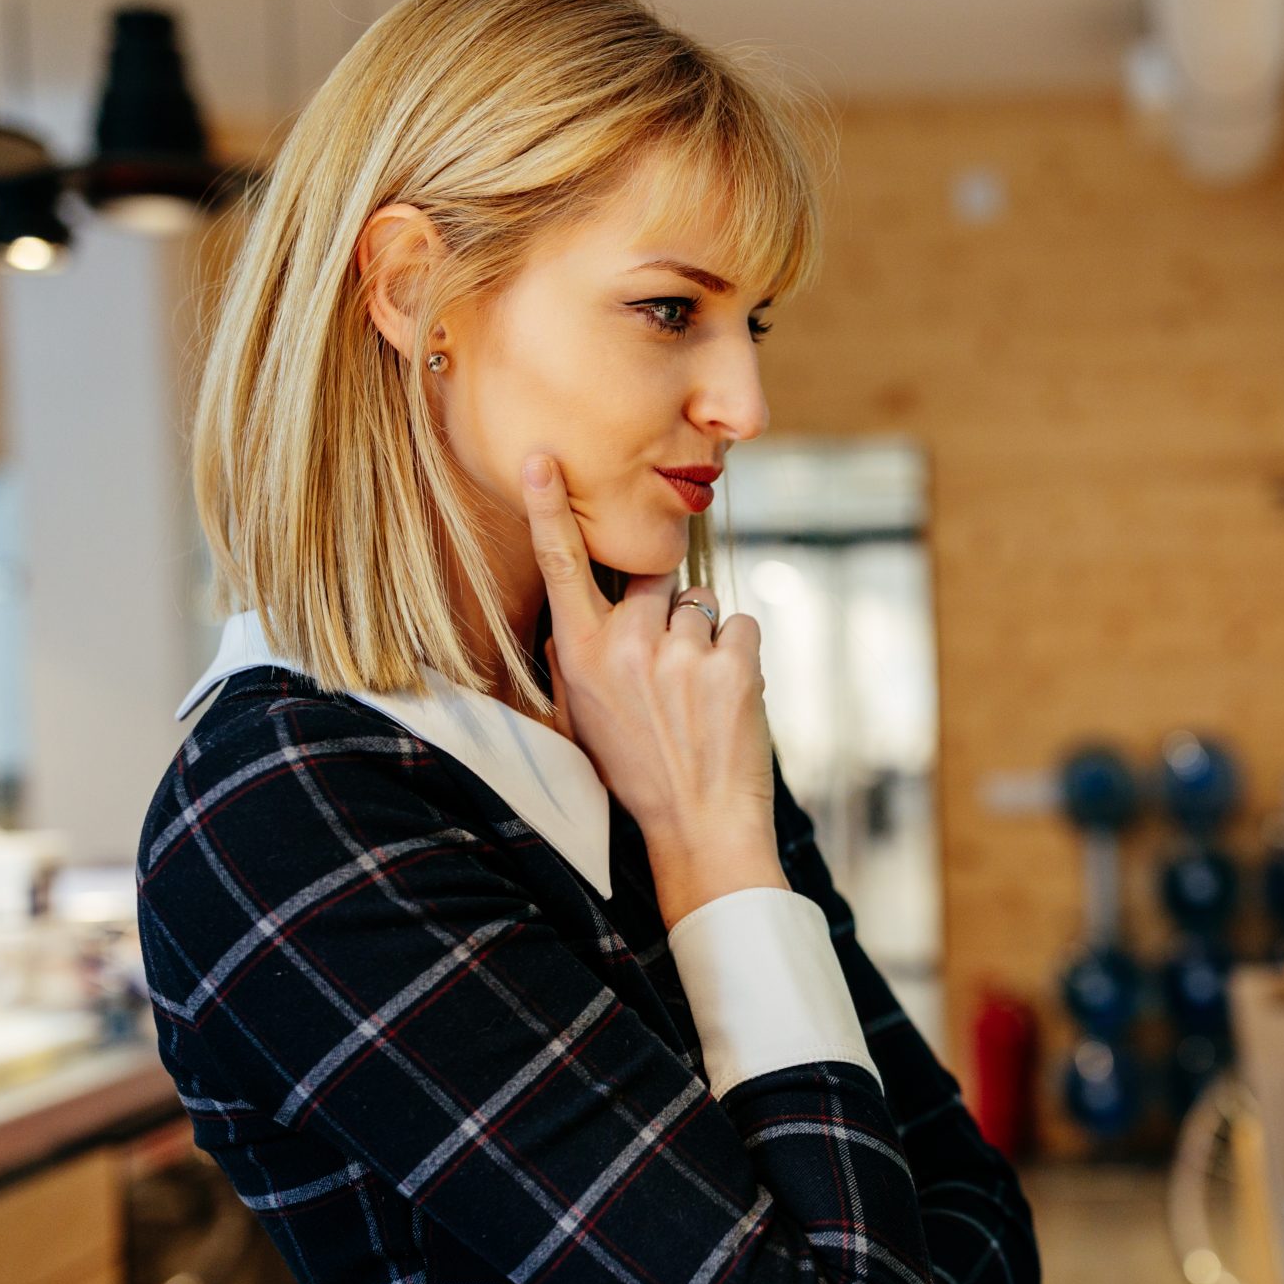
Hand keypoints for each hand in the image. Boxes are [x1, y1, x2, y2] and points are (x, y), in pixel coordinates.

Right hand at [522, 451, 786, 925]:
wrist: (699, 825)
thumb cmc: (637, 771)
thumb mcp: (583, 716)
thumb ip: (575, 657)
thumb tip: (574, 613)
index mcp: (580, 654)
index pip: (560, 565)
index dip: (551, 507)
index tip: (543, 457)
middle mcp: (627, 644)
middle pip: (654, 576)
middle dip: (667, 606)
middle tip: (670, 668)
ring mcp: (683, 651)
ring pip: (702, 605)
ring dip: (706, 640)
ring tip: (699, 698)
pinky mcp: (734, 661)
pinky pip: (741, 625)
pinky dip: (740, 655)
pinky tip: (728, 699)